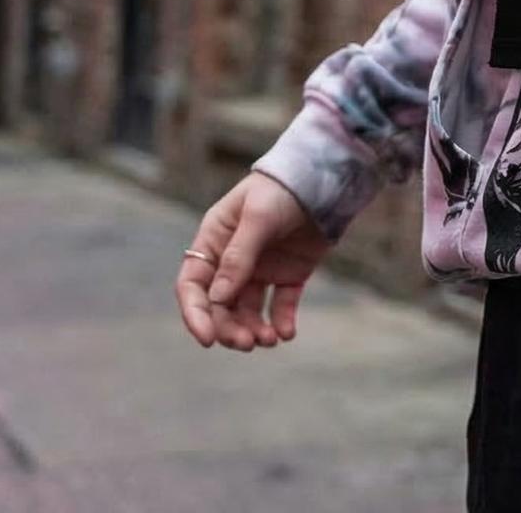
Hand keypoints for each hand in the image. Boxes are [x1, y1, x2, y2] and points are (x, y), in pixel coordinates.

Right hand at [176, 172, 331, 351]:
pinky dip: (281, 322)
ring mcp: (262, 268)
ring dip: (254, 329)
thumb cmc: (283, 188)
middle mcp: (233, 259)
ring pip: (248, 310)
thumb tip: (217, 299)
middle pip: (220, 306)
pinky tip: (287, 333)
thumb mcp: (258, 217)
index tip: (207, 339)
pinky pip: (280, 305)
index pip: (193, 285)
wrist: (327, 177)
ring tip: (269, 339)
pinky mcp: (289, 273)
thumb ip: (239, 256)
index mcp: (215, 241)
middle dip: (229, 328)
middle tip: (247, 342)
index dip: (195, 314)